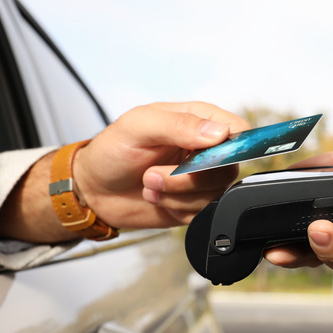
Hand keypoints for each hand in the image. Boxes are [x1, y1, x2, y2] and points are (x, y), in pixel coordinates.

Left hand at [73, 102, 249, 228]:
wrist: (94, 189)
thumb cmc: (112, 151)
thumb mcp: (137, 126)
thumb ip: (177, 124)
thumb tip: (218, 132)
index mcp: (199, 120)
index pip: (238, 130)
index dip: (230, 146)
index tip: (201, 158)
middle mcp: (206, 148)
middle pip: (228, 167)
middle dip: (188, 178)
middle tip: (153, 175)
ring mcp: (202, 178)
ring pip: (215, 193)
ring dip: (177, 195)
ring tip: (150, 185)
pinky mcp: (195, 203)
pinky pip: (204, 212)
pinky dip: (178, 210)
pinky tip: (158, 198)